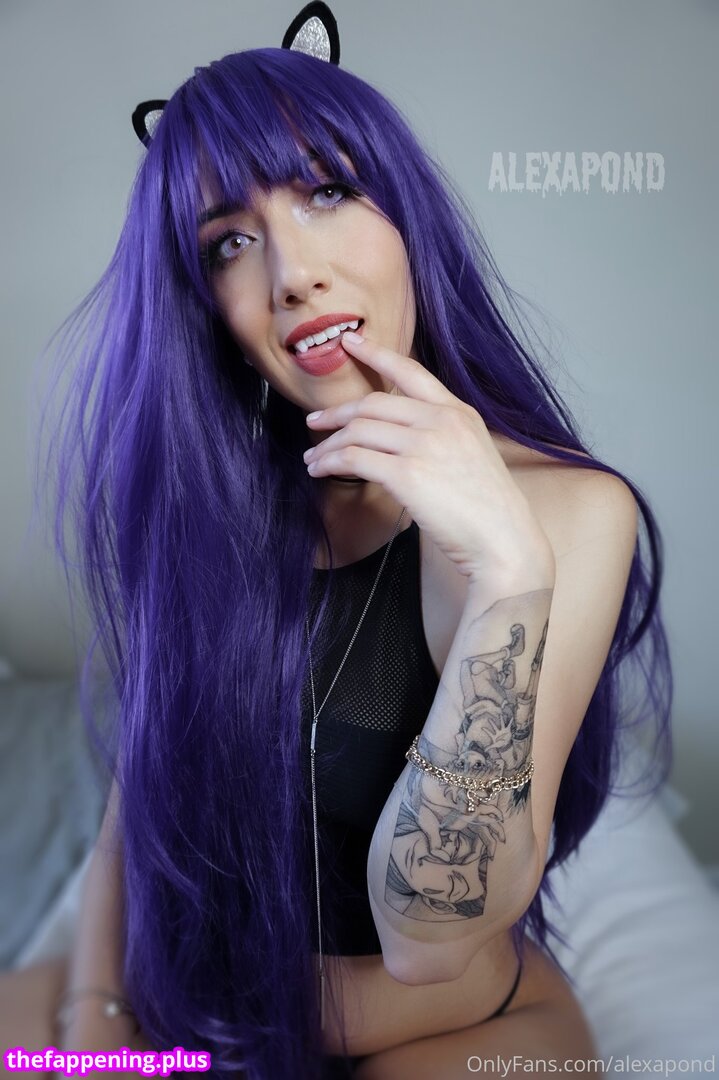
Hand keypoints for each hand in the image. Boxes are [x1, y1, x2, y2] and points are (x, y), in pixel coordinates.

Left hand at [303, 331, 553, 586]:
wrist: (503, 540)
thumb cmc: (487, 509)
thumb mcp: (473, 453)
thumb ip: (442, 435)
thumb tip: (399, 437)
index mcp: (458, 412)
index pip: (411, 371)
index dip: (375, 353)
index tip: (350, 342)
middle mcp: (441, 421)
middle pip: (373, 404)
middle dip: (337, 412)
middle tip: (315, 421)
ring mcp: (424, 445)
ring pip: (358, 431)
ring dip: (328, 444)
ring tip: (314, 458)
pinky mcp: (407, 474)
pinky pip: (354, 458)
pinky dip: (330, 462)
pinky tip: (321, 471)